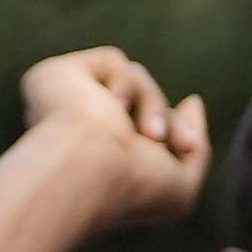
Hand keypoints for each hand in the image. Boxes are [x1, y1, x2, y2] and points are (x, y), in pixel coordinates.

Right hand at [19, 43, 208, 231]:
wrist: (88, 170)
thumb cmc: (129, 189)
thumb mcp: (179, 185)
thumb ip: (197, 145)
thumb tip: (192, 101)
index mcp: (95, 161)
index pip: (142, 131)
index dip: (175, 131)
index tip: (189, 146)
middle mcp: (73, 133)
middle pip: (140, 104)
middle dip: (168, 120)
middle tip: (183, 144)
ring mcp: (61, 104)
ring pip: (132, 82)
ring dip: (152, 103)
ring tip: (152, 134)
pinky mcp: (55, 76)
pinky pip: (112, 62)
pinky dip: (126, 81)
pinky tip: (113, 105)